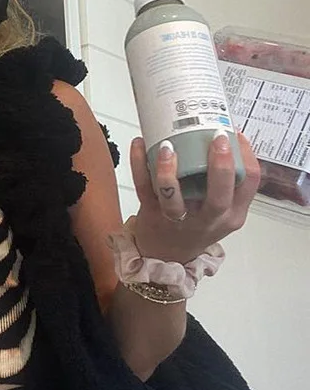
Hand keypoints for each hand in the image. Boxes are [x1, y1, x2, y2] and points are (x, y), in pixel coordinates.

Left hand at [130, 131, 260, 263]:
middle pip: (218, 197)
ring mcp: (176, 220)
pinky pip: (144, 189)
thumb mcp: (221, 211)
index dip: (246, 155)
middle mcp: (207, 220)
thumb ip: (226, 183)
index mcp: (230, 214)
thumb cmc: (195, 225)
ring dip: (169, 171)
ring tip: (168, 146)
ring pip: (174, 199)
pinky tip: (140, 144)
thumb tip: (224, 137)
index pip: (249, 184)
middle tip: (217, 138)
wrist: (164, 256)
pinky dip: (140, 165)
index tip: (235, 132)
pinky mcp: (150, 215)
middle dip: (221, 166)